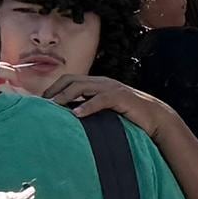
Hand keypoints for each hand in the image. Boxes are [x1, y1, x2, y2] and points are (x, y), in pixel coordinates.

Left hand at [38, 70, 163, 132]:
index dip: (54, 89)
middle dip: (55, 90)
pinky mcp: (121, 97)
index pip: (69, 80)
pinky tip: (77, 115)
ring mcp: (111, 88)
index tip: (41, 102)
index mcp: (97, 84)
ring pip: (82, 86)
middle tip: (43, 105)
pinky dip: (87, 106)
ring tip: (54, 107)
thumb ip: (90, 110)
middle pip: (72, 80)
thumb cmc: (129, 117)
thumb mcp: (106, 112)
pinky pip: (101, 99)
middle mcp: (102, 82)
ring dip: (65, 96)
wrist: (156, 117)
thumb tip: (70, 119)